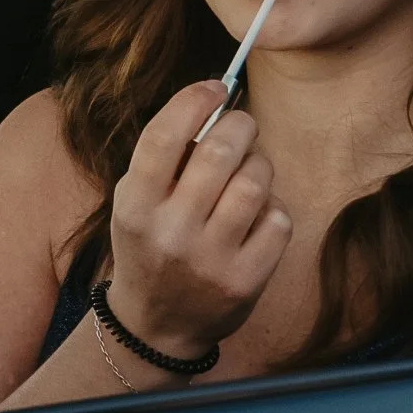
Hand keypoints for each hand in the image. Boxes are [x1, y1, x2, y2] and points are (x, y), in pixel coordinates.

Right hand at [107, 81, 292, 358]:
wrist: (156, 325)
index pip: (164, 137)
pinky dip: (272, 207)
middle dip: (240, 125)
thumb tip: (216, 100)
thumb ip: (166, 155)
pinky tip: (256, 214)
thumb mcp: (137, 200)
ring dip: (259, 164)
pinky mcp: (245, 281)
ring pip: (255, 181)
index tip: (216, 87)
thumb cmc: (151, 243)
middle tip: (242, 126)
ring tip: (250, 171)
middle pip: (220, 151)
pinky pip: (278, 218)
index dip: (195, 101)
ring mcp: (209, 260)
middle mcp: (170, 232)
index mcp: (135, 205)